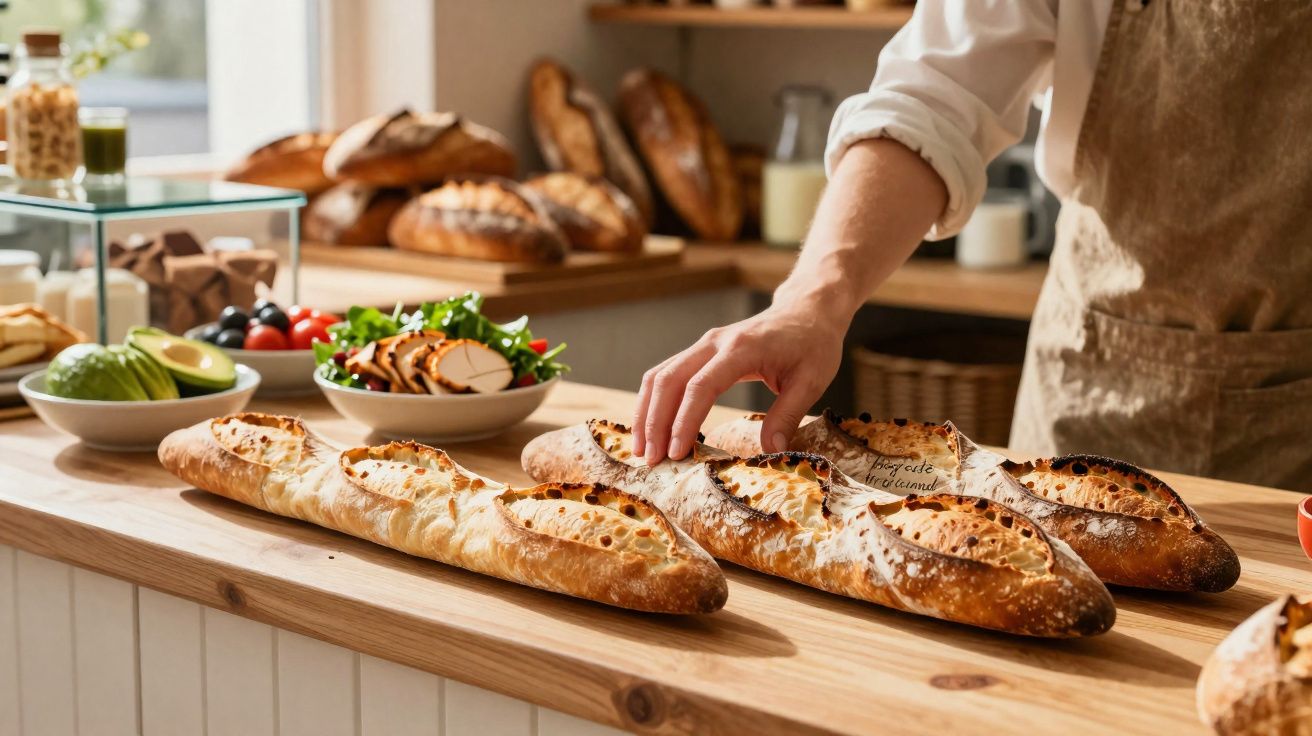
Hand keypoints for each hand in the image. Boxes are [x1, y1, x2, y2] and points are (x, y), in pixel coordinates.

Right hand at [632, 304, 844, 463]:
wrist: (807, 311)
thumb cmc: (812, 344)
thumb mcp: (811, 381)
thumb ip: (788, 415)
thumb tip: (771, 451)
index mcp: (742, 348)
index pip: (701, 386)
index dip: (684, 421)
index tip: (677, 453)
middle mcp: (714, 342)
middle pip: (669, 380)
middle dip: (655, 422)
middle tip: (651, 460)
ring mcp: (704, 345)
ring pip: (660, 376)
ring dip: (647, 413)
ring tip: (643, 450)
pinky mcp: (700, 351)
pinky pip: (667, 374)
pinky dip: (654, 401)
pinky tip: (651, 427)